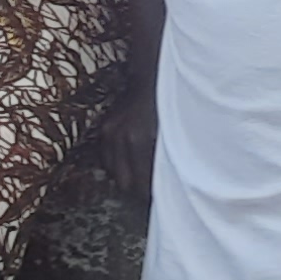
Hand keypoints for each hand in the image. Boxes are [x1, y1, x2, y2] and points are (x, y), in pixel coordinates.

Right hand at [93, 82, 159, 208]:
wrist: (154, 79)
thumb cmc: (171, 108)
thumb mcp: (175, 136)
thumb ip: (169, 162)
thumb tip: (171, 189)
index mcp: (139, 140)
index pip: (142, 185)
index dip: (152, 196)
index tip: (162, 200)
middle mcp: (120, 138)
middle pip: (125, 183)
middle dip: (138, 190)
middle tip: (152, 192)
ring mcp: (109, 132)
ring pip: (113, 172)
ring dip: (127, 177)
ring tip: (142, 179)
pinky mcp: (104, 128)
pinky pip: (107, 158)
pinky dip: (117, 165)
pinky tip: (131, 164)